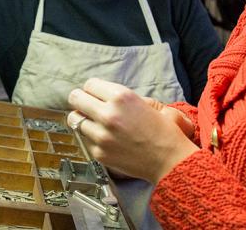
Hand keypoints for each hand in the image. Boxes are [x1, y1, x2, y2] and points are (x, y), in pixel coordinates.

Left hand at [67, 78, 198, 183]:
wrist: (170, 161)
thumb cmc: (163, 131)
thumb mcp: (146, 103)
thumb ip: (121, 97)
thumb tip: (100, 94)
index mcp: (121, 97)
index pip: (89, 84)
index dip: (93, 89)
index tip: (96, 94)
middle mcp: (108, 114)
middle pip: (75, 98)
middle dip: (81, 100)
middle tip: (88, 105)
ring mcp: (101, 135)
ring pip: (75, 119)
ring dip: (84, 119)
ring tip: (97, 123)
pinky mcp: (98, 153)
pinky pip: (85, 139)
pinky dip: (92, 138)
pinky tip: (107, 140)